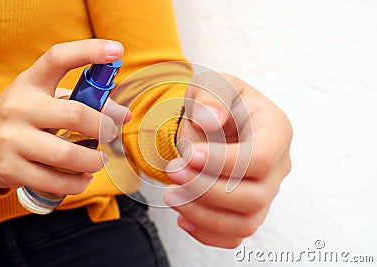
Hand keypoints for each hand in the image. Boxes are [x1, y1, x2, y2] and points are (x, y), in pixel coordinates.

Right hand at [0, 39, 130, 194]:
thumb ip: (86, 104)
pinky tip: (82, 178)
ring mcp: (12, 139)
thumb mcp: (47, 101)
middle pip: (75, 115)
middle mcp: (19, 108)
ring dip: (93, 161)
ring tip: (98, 161)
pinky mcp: (11, 169)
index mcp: (31, 84)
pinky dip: (77, 183)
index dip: (89, 51)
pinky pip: (55, 181)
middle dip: (103, 128)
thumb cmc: (23, 118)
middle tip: (110, 134)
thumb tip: (124, 116)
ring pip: (67, 155)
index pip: (58, 58)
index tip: (116, 50)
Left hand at [163, 71, 291, 247]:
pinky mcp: (250, 209)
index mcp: (275, 130)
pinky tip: (182, 216)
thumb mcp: (211, 85)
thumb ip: (210, 96)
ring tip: (171, 196)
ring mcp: (266, 191)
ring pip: (246, 222)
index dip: (223, 163)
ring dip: (203, 215)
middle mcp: (278, 165)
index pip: (259, 158)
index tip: (188, 156)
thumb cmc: (215, 101)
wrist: (214, 121)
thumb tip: (211, 120)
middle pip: (254, 197)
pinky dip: (208, 233)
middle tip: (172, 173)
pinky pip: (236, 235)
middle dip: (206, 190)